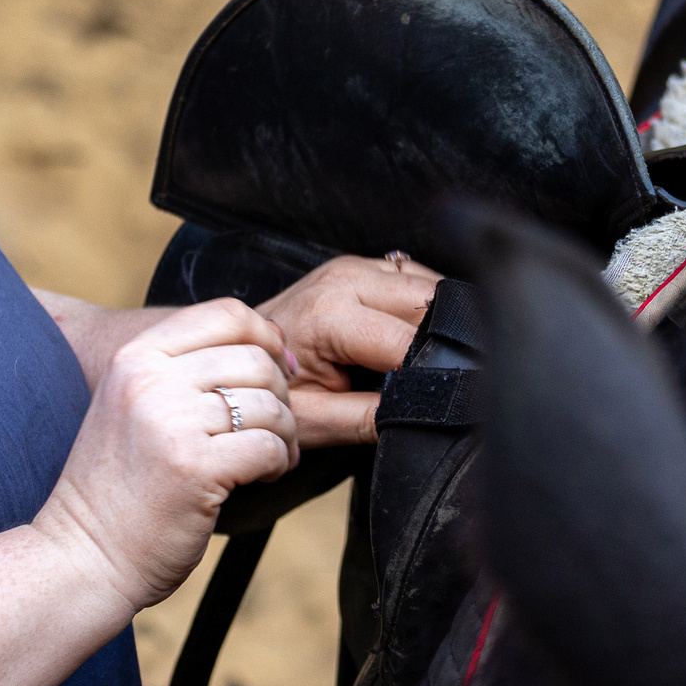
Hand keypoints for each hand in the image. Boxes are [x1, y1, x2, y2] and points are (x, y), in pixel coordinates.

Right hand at [32, 299, 300, 612]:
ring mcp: (171, 424)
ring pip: (268, 404)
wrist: (82, 556)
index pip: (226, 313)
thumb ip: (182, 371)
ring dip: (285, 433)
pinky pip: (269, 447)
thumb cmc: (118, 486)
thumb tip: (269, 348)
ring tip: (274, 455)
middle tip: (277, 427)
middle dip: (282, 393)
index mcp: (135, 357)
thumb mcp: (133, 405)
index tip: (282, 368)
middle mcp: (150, 381)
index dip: (267, 336)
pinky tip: (265, 476)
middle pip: (255, 359)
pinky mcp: (195, 469)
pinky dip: (280, 463)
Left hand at [258, 253, 442, 447]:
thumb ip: (370, 418)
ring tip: (435, 359)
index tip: (441, 399)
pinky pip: (414, 277)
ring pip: (427, 283)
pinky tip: (423, 334)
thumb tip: (423, 416)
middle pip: (426, 302)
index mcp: (329, 314)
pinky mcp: (362, 266)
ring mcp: (354, 267)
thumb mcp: (316, 419)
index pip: (408, 342)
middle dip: (443, 341)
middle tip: (445, 379)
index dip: (431, 374)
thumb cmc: (272, 389)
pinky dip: (428, 304)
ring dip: (440, 319)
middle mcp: (345, 280)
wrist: (240, 359)